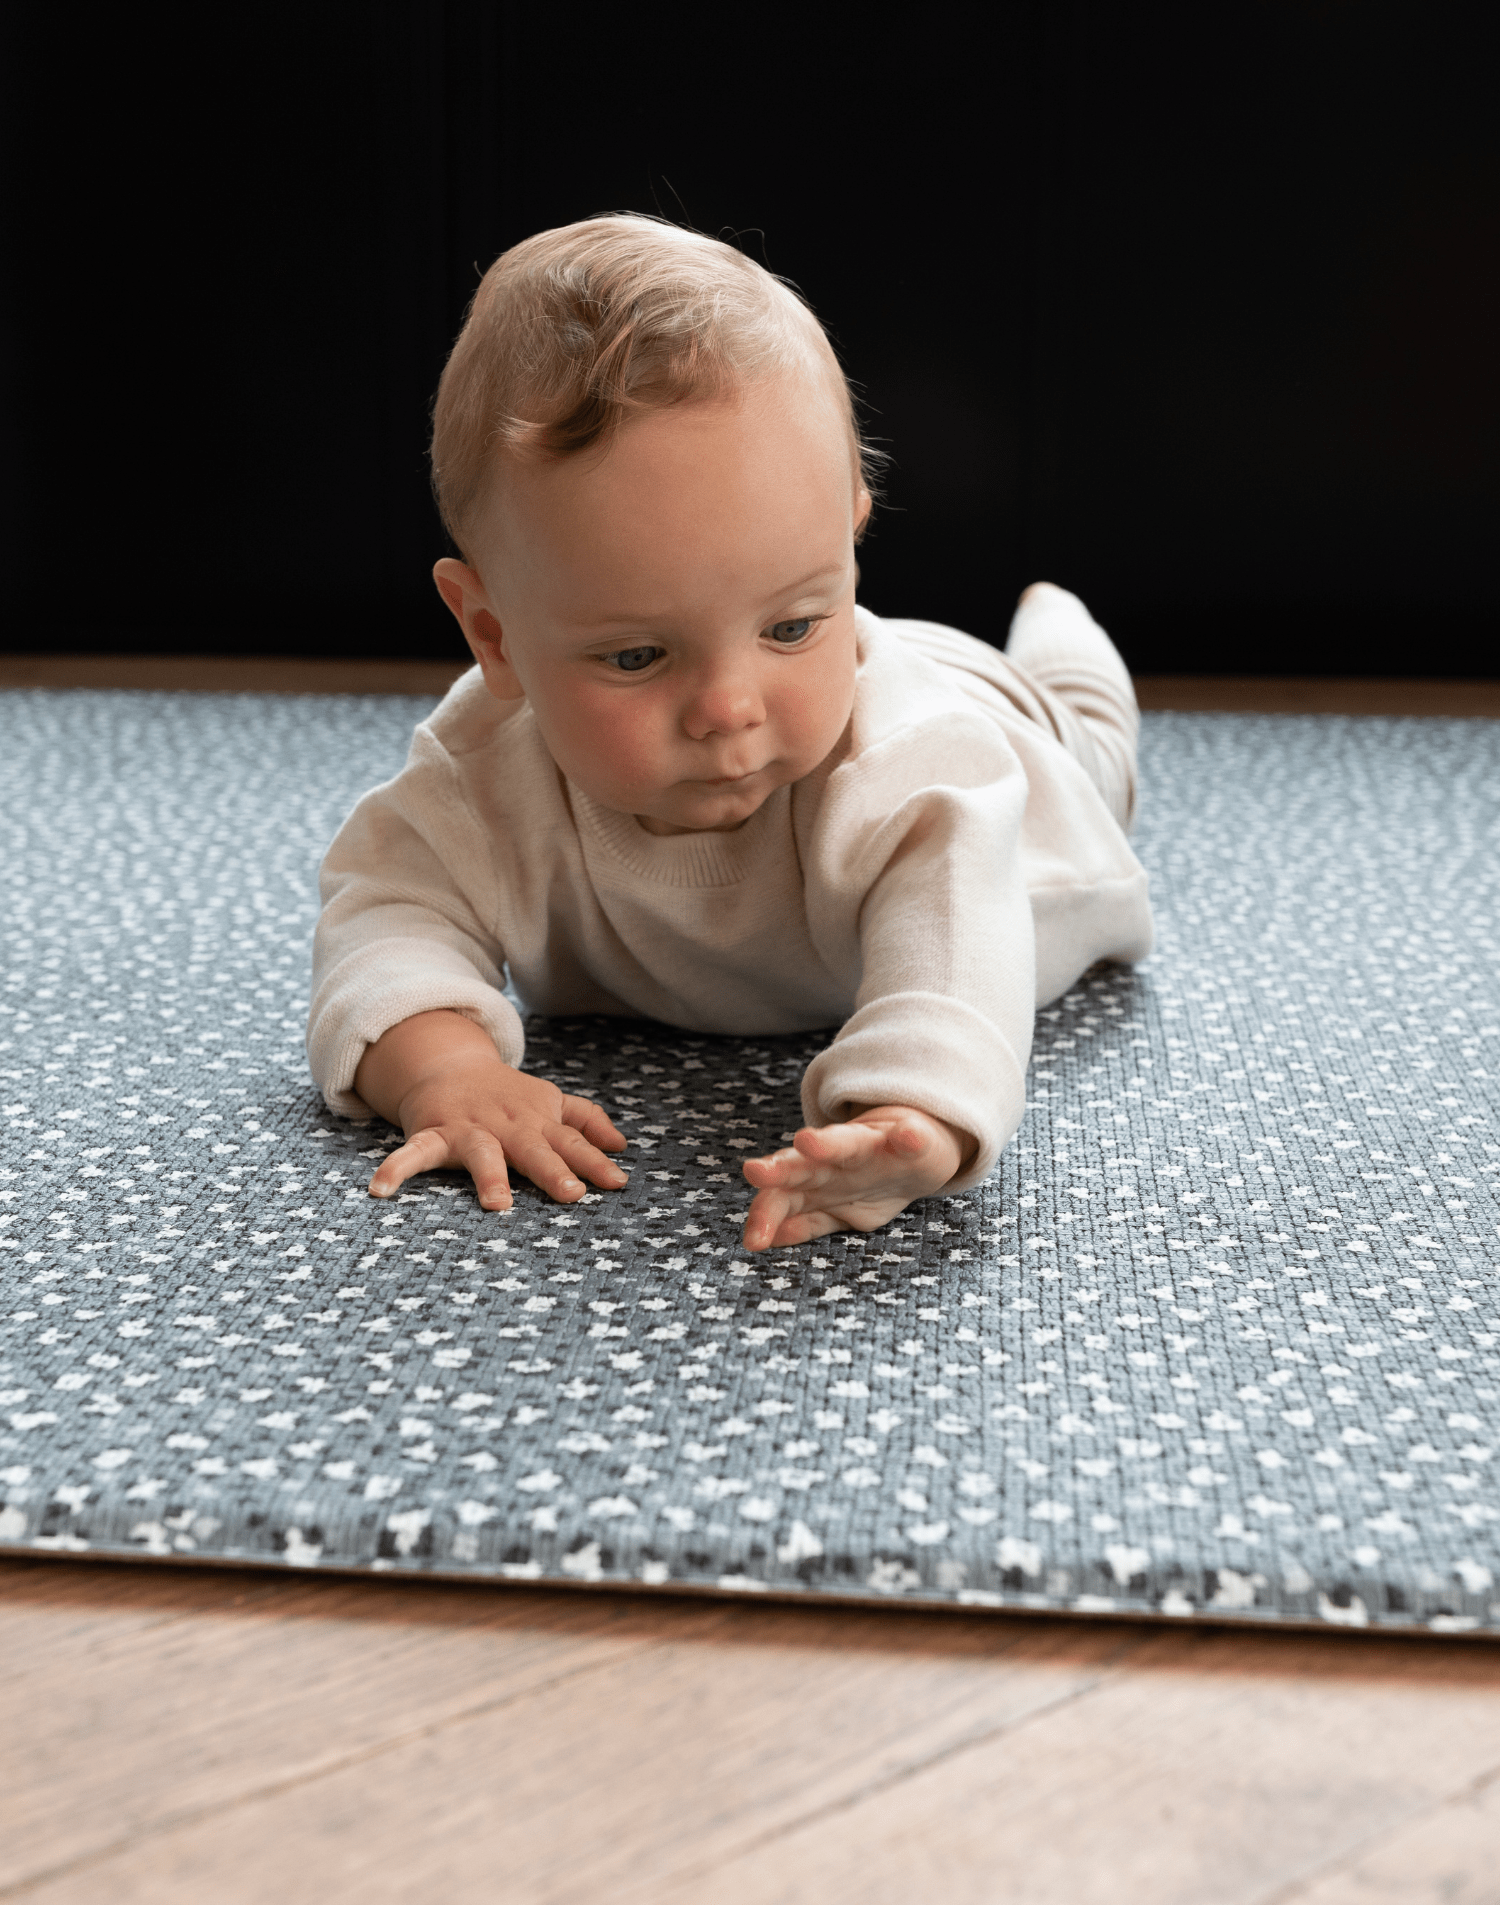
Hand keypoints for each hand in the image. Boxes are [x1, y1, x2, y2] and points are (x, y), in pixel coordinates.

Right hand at [354, 1010, 626, 1209]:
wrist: (450, 1066)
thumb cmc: (508, 1096)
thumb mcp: (550, 1102)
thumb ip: (586, 1120)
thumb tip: (622, 1145)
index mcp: (538, 1121)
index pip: (572, 1143)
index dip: (595, 1162)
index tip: (617, 1182)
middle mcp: (507, 1125)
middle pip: (534, 1149)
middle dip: (552, 1170)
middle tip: (571, 1194)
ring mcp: (469, 1129)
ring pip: (481, 1154)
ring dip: (489, 1176)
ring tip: (497, 1204)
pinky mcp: (432, 1132)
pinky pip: (413, 1153)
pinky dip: (396, 1169)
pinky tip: (380, 1190)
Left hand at [740, 1105, 974, 1251]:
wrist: (917, 1146)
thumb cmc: (868, 1181)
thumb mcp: (835, 1208)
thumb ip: (804, 1221)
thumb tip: (763, 1240)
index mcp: (815, 1178)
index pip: (783, 1196)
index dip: (765, 1214)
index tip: (752, 1241)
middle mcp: (836, 1158)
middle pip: (803, 1164)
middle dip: (779, 1170)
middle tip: (754, 1172)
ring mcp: (873, 1144)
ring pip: (845, 1142)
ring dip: (826, 1143)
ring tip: (806, 1141)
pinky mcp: (911, 1136)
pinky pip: (910, 1137)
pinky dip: (908, 1136)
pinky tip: (906, 1137)